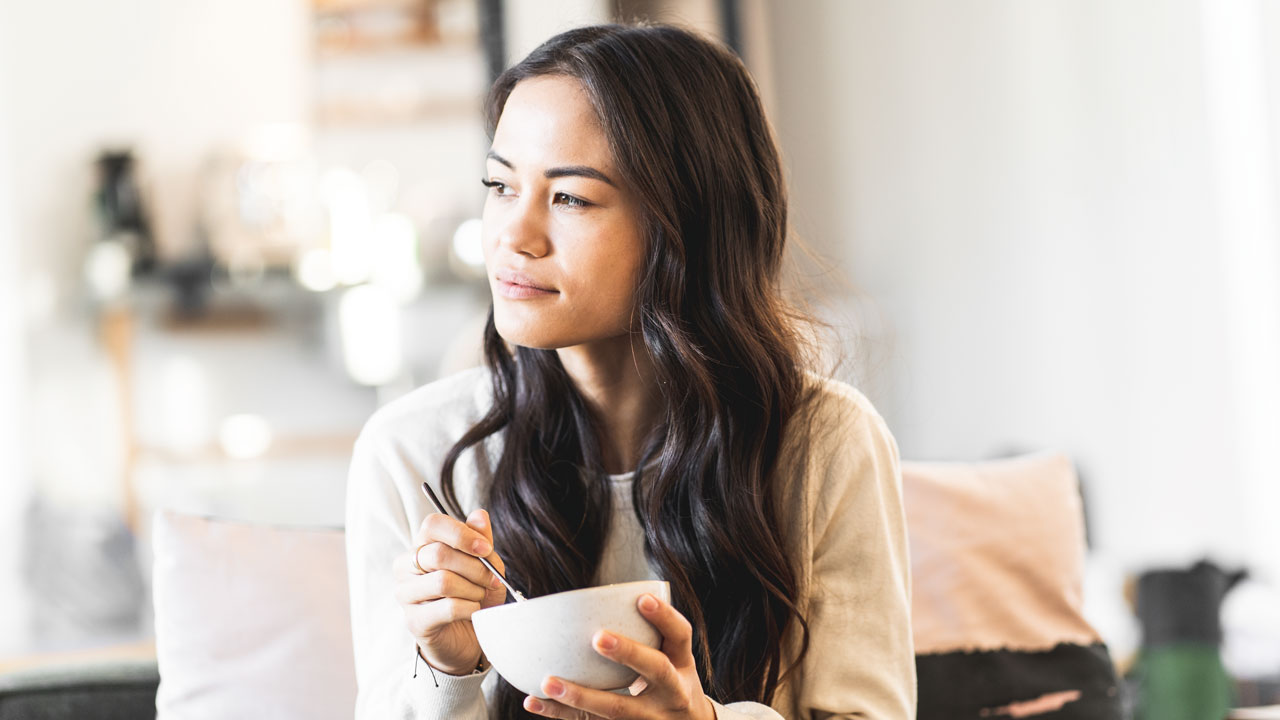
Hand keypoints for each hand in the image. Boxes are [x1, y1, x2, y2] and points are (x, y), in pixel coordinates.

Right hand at [392, 507, 507, 674]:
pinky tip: (474, 611)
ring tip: (479, 597)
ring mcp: (406, 595)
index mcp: (421, 546)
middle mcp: (406, 567)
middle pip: (439, 554)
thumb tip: (480, 515)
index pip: (432, 524)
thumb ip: (480, 540)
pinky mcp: (414, 621)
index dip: (462, 534)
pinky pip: (447, 607)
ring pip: (443, 581)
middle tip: (491, 580)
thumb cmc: (472, 596)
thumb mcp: (483, 565)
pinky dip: (469, 608)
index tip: (486, 549)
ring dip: (472, 590)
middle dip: (474, 567)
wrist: (468, 638)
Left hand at [524, 593, 715, 719]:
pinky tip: (534, 700)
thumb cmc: (671, 684)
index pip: (680, 636)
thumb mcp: (674, 659)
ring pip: (615, 707)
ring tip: (549, 682)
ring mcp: (649, 716)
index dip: (664, 617)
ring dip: (580, 695)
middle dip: (629, 653)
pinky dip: (559, 712)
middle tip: (599, 638)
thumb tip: (604, 597)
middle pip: (656, 670)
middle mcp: (671, 691)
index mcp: (681, 664)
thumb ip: (650, 632)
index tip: (643, 599)